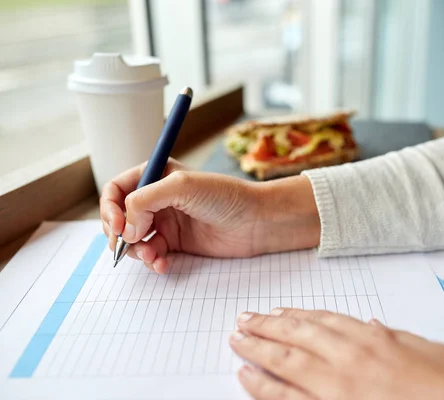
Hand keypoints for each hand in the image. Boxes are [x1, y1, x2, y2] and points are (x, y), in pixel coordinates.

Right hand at [100, 159, 319, 273]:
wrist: (257, 222)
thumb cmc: (225, 196)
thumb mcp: (181, 187)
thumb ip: (145, 201)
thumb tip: (127, 229)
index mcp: (156, 175)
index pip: (117, 189)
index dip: (110, 208)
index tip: (119, 225)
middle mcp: (158, 198)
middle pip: (120, 217)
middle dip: (119, 233)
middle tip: (128, 245)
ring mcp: (167, 221)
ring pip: (134, 240)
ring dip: (136, 251)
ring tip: (153, 256)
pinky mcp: (177, 243)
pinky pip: (152, 254)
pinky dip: (152, 261)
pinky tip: (162, 264)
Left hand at [230, 309, 443, 399]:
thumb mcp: (431, 350)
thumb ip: (394, 337)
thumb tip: (370, 325)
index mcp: (374, 339)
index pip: (322, 321)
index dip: (294, 316)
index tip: (275, 313)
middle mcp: (350, 359)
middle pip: (296, 336)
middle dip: (266, 327)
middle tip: (243, 320)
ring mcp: (338, 388)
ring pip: (285, 362)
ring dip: (256, 349)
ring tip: (236, 339)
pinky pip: (288, 399)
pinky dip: (263, 387)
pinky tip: (246, 376)